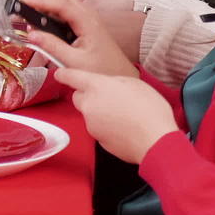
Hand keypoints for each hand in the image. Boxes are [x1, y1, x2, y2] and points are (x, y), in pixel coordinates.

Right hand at [18, 0, 137, 78]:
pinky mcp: (86, 24)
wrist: (121, 76)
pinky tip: (44, 23)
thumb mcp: (74, 62)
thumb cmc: (102, 70)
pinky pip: (67, 12)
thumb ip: (52, 46)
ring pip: (63, 3)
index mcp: (87, 21)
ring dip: (46, 7)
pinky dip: (53, 13)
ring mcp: (88, 18)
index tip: (21, 0)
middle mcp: (88, 15)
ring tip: (28, 15)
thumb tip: (32, 34)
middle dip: (39, 1)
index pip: (59, 3)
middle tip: (21, 8)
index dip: (38, 0)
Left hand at [57, 68, 179, 164]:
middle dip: (88, 96)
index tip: (59, 73)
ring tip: (123, 115)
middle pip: (78, 97)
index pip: (71, 76)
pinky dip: (106, 127)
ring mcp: (91, 124)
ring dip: (100, 112)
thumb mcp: (134, 83)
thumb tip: (107, 86)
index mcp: (96, 86)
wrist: (155, 141)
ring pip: (89, 114)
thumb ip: (113, 81)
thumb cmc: (149, 109)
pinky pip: (98, 129)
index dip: (64, 74)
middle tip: (108, 97)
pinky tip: (124, 128)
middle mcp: (89, 105)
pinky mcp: (98, 140)